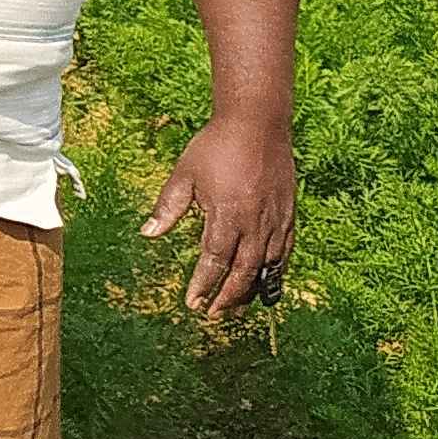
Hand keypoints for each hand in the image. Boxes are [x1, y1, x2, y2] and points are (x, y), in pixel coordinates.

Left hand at [148, 112, 296, 323]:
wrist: (257, 123)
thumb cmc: (216, 146)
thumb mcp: (184, 174)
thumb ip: (168, 207)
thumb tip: (148, 234)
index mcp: (226, 214)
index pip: (213, 260)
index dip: (203, 285)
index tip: (192, 304)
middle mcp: (255, 222)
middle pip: (243, 271)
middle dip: (227, 297)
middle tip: (213, 314)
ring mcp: (276, 220)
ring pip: (267, 267)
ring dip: (251, 290)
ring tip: (236, 306)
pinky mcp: (289, 215)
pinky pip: (284, 252)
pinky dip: (275, 271)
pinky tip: (264, 280)